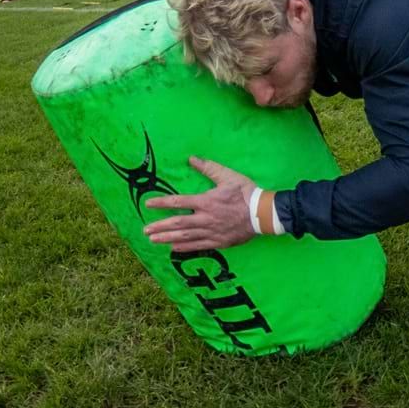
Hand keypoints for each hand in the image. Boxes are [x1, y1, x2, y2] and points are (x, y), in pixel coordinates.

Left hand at [143, 156, 264, 250]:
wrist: (263, 213)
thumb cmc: (245, 193)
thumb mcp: (228, 176)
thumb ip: (209, 168)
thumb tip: (192, 159)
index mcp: (206, 201)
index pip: (178, 202)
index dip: (161, 203)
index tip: (148, 204)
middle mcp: (205, 218)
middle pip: (177, 223)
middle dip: (159, 226)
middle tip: (145, 230)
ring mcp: (211, 231)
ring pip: (185, 236)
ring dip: (167, 238)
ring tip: (153, 240)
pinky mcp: (218, 241)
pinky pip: (198, 246)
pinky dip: (184, 248)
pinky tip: (173, 249)